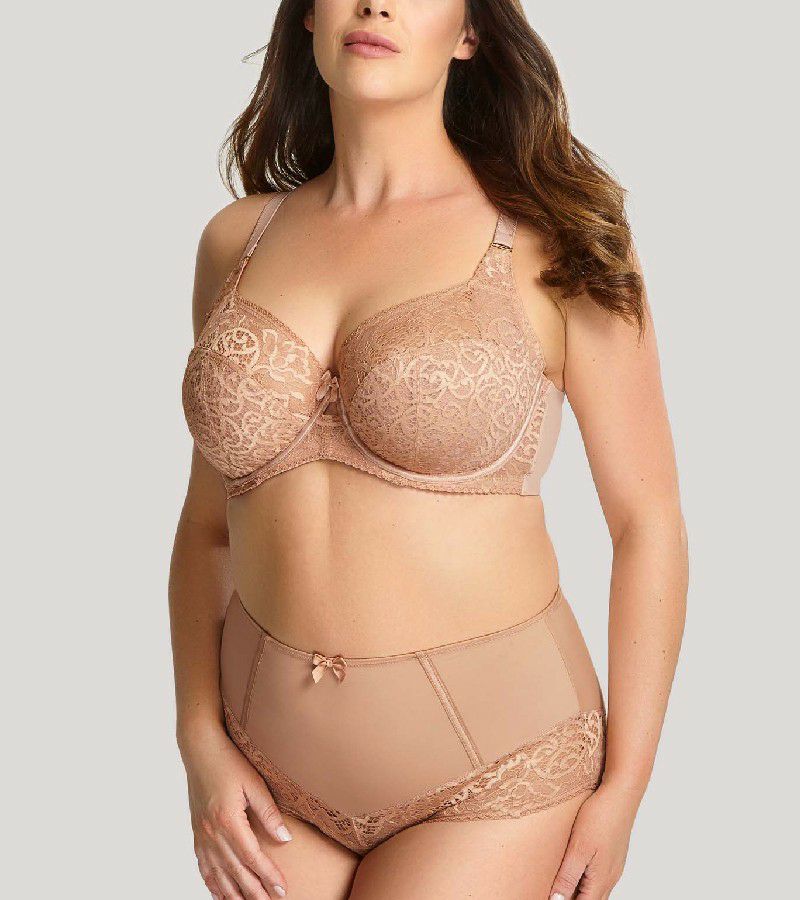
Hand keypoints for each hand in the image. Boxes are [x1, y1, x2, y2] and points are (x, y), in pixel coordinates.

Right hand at [181, 723, 292, 898]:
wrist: (200, 748)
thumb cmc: (228, 760)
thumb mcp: (254, 782)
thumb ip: (269, 812)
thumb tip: (285, 838)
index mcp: (228, 821)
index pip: (252, 858)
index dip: (268, 876)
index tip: (282, 890)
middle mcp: (211, 833)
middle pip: (235, 872)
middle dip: (254, 892)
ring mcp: (201, 835)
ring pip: (217, 874)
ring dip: (233, 893)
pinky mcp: (196, 832)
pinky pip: (203, 866)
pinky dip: (212, 883)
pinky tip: (219, 893)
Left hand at [548, 782, 638, 898]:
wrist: (621, 794)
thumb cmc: (600, 817)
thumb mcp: (578, 848)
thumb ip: (568, 876)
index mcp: (602, 879)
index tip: (549, 897)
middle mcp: (610, 876)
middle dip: (572, 899)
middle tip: (553, 893)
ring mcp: (614, 865)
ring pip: (596, 889)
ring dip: (580, 891)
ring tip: (561, 885)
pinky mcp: (613, 854)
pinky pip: (599, 876)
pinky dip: (586, 880)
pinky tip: (576, 869)